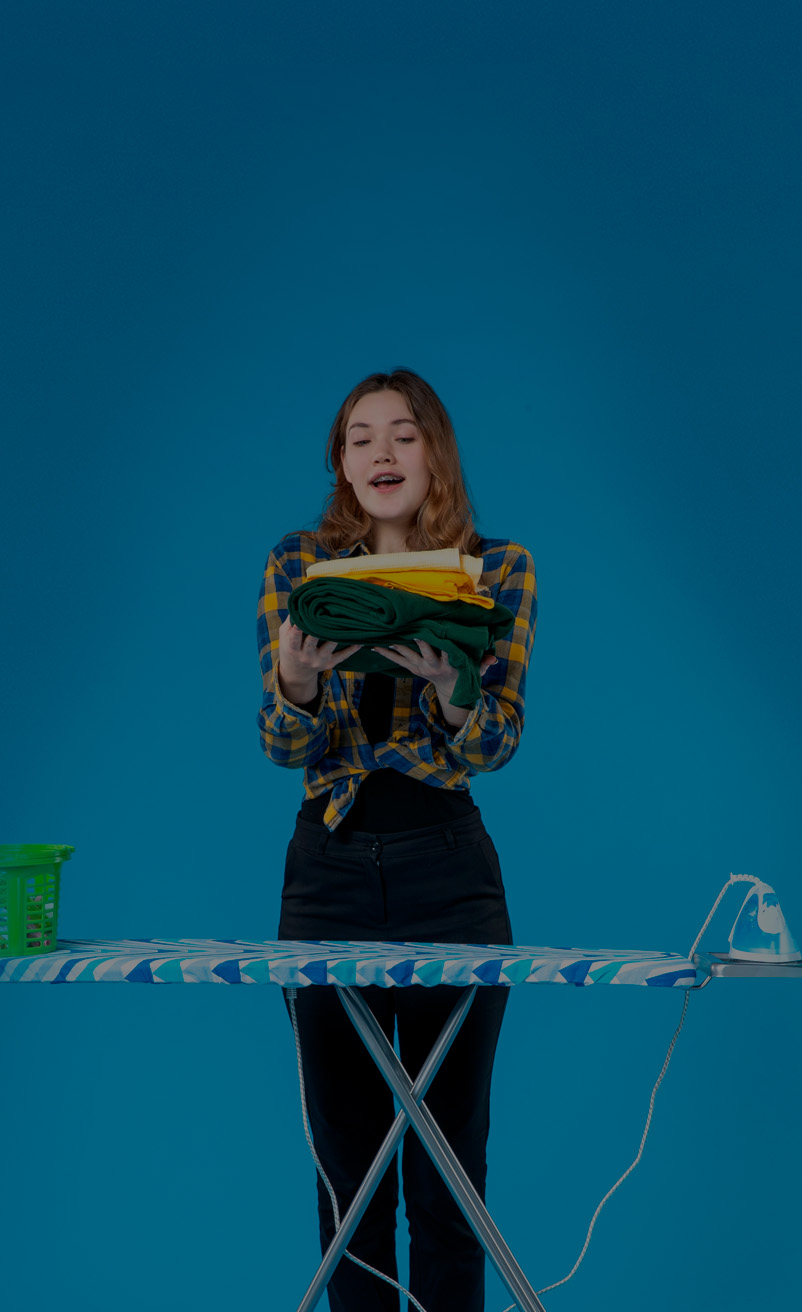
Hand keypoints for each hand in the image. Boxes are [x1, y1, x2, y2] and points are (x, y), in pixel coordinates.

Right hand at [278, 616, 361, 680]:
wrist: (297, 672)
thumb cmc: (291, 647)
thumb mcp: (284, 636)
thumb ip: (291, 620)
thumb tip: (300, 601)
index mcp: (293, 648)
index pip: (294, 639)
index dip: (297, 630)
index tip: (300, 621)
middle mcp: (306, 656)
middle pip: (312, 641)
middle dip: (317, 630)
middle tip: (326, 615)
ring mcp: (319, 660)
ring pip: (329, 646)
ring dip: (337, 634)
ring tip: (346, 621)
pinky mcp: (330, 663)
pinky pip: (342, 656)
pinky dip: (352, 649)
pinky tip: (360, 641)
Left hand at [371, 640, 497, 685]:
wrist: (450, 691)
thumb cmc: (465, 675)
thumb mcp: (476, 671)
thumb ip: (484, 664)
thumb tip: (494, 659)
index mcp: (449, 665)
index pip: (446, 652)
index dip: (440, 642)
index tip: (435, 631)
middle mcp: (433, 667)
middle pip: (424, 652)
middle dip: (417, 642)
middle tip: (409, 630)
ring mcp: (420, 668)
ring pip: (406, 656)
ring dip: (395, 646)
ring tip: (382, 636)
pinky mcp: (412, 669)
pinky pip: (397, 660)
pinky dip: (386, 653)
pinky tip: (374, 646)